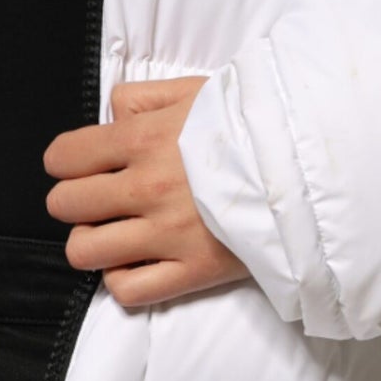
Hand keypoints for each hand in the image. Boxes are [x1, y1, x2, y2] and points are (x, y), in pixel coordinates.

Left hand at [44, 75, 248, 307]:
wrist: (316, 165)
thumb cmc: (258, 124)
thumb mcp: (200, 90)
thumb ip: (146, 98)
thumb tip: (112, 114)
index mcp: (144, 139)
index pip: (65, 157)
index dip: (64, 162)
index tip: (78, 166)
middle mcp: (147, 187)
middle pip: (66, 205)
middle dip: (73, 202)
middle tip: (98, 200)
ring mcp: (166, 234)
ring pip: (84, 251)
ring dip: (91, 242)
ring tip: (114, 233)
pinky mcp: (191, 271)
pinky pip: (126, 290)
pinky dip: (122, 278)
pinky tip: (137, 262)